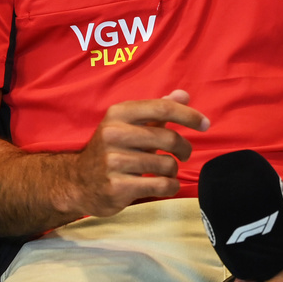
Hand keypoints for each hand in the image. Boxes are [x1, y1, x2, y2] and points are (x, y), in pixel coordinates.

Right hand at [64, 89, 209, 217]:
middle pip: (168, 138)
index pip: (163, 108)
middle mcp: (113, 134)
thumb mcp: (129, 125)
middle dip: (184, 148)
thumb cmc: (111, 150)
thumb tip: (183, 95)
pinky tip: (166, 185)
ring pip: (166, 164)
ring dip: (173, 170)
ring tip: (166, 171)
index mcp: (118, 114)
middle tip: (184, 154)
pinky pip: (160, 185)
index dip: (189, 115)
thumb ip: (158, 110)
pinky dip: (170, 186)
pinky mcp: (116, 187)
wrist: (77, 182)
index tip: (205, 124)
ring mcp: (113, 161)